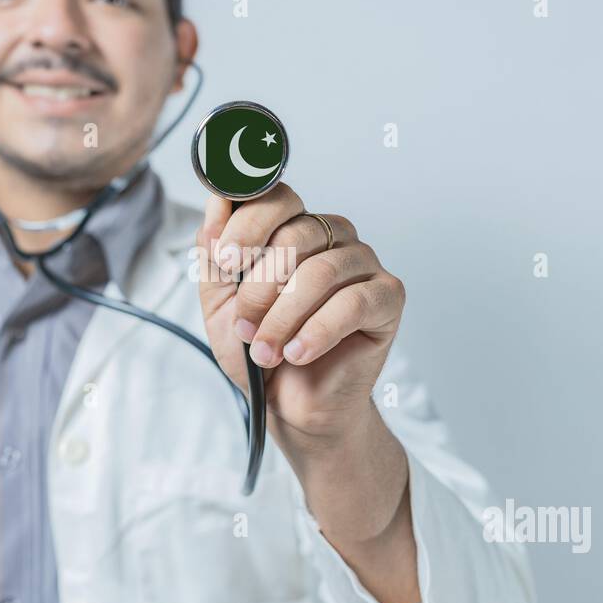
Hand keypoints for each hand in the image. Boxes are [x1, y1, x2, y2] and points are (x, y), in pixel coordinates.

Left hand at [194, 182, 405, 454]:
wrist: (291, 404)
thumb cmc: (262, 350)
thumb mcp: (221, 302)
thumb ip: (215, 252)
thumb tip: (216, 201)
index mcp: (293, 226)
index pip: (277, 197)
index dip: (248, 223)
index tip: (225, 259)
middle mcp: (331, 236)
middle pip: (296, 234)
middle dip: (259, 287)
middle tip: (243, 326)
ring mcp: (363, 263)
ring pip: (321, 271)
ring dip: (283, 317)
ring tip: (265, 352)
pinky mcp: (387, 297)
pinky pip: (353, 302)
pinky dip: (318, 331)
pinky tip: (298, 353)